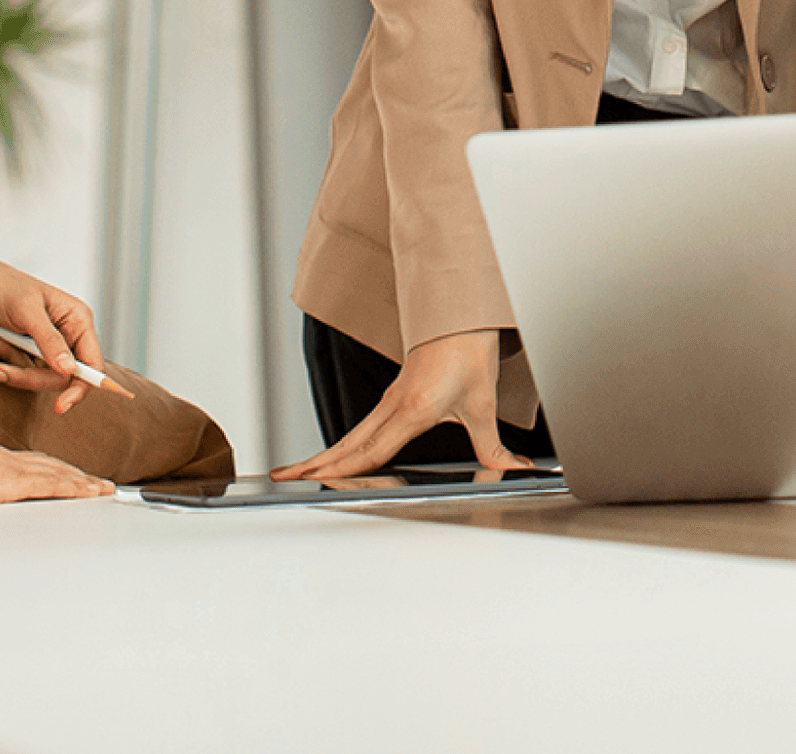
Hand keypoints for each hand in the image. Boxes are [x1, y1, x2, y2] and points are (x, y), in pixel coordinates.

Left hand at [0, 243, 101, 414]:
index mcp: (77, 319)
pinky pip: (20, 368)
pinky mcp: (27, 350)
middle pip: (61, 376)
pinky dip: (2, 357)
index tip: (60, 407)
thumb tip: (70, 371)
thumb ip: (49, 341)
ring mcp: (47, 344)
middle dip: (28, 374)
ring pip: (37, 375)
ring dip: (10, 361)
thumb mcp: (25, 311)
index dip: (81, 387)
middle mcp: (67, 333)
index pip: (92, 363)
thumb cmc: (0, 285)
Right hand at [0, 442, 110, 506]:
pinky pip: (53, 485)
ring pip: (58, 473)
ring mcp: (10, 468)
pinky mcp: (12, 482)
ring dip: (83, 482)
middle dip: (76, 475)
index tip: (69, 475)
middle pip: (50, 466)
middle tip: (98, 484)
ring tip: (103, 490)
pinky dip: (76, 488)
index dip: (54, 469)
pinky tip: (91, 493)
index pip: (31, 463)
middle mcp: (5, 459)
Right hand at [268, 329, 522, 480]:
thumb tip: (510, 468)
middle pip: (348, 444)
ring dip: (324, 455)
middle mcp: (394, 406)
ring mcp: (390, 401)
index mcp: (412, 409)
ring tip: (299, 472)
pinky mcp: (394, 397)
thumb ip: (492, 444)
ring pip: (351, 436)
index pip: (372, 449)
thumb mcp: (483, 402)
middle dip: (315, 465)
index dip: (344, 470)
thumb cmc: (468, 349)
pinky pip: (362, 427)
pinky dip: (343, 445)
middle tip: (285, 478)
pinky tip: (338, 456)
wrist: (461, 313)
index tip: (317, 482)